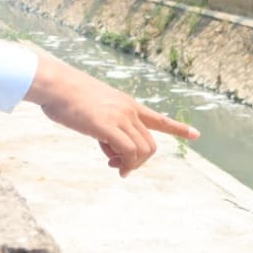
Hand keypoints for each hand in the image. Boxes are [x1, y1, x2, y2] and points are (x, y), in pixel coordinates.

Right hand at [22, 54, 198, 176]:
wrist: (56, 84)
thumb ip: (105, 126)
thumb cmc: (67, 97)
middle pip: (150, 144)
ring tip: (115, 167)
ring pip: (142, 150)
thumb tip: (110, 146)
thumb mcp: (92, 111)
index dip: (177, 128)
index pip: (158, 118)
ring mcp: (120, 117)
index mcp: (126, 104)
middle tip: (120, 167)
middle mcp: (128, 110)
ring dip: (131, 164)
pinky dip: (125, 163)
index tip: (196, 135)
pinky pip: (128, 151)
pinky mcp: (108, 125)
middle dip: (139, 161)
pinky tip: (113, 165)